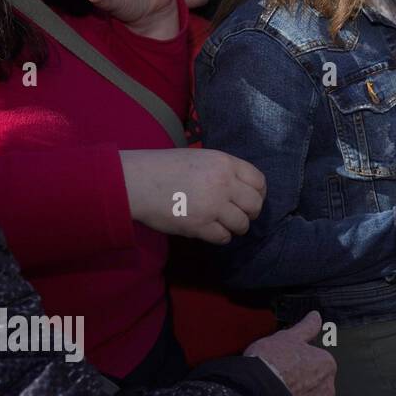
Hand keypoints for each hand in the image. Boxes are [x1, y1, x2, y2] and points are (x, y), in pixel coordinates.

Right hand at [119, 148, 266, 243]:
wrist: (136, 181)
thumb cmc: (164, 168)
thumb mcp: (201, 158)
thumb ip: (223, 171)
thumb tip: (242, 189)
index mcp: (224, 163)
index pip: (259, 181)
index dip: (258, 193)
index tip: (251, 199)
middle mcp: (223, 183)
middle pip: (255, 205)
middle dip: (250, 212)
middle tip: (240, 215)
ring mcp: (213, 205)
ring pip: (242, 224)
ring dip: (236, 227)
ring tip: (224, 224)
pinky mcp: (200, 225)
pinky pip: (223, 237)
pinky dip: (221, 236)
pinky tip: (211, 231)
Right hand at [244, 311, 336, 395]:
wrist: (256, 394)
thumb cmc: (272, 362)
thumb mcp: (288, 337)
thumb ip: (306, 327)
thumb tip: (316, 316)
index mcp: (327, 364)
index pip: (316, 359)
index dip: (299, 358)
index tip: (285, 359)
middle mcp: (327, 388)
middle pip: (314, 380)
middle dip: (301, 378)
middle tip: (279, 375)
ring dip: (296, 395)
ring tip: (276, 390)